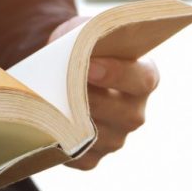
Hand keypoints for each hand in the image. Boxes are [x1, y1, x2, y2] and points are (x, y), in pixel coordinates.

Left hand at [49, 16, 158, 169]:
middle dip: (93, 100)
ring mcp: (116, 137)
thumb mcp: (81, 32)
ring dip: (76, 123)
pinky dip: (63, 144)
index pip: (144, 79)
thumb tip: (74, 53)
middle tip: (64, 88)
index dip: (119, 74)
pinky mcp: (92, 157)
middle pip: (125, 114)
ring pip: (102, 138)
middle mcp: (134, 111)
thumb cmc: (74, 47)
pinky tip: (47, 126)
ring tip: (50, 105)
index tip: (90, 67)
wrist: (57, 68)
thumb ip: (84, 37)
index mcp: (142, 76)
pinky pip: (80, 157)